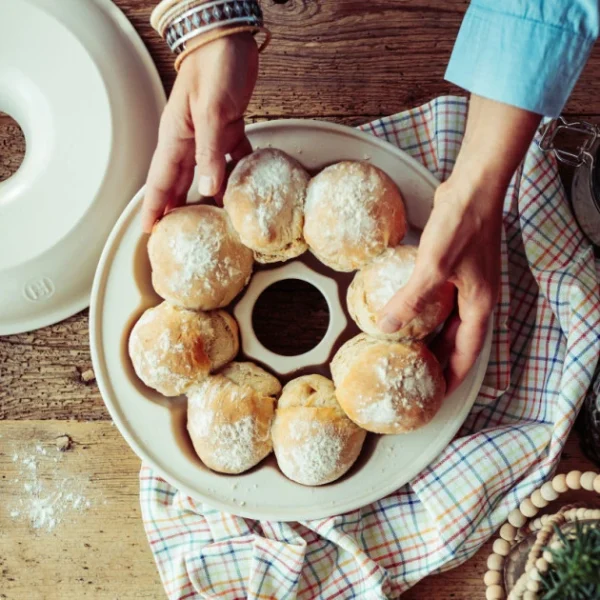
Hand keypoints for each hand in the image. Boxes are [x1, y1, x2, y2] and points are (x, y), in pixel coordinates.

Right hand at [142, 33, 258, 231]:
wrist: (230, 36)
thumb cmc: (215, 65)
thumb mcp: (212, 112)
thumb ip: (210, 153)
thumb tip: (208, 190)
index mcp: (177, 137)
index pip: (161, 180)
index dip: (154, 206)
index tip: (149, 229)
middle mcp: (189, 139)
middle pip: (179, 181)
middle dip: (175, 207)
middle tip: (176, 233)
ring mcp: (208, 134)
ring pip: (204, 172)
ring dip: (206, 195)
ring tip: (209, 219)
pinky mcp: (228, 127)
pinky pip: (231, 157)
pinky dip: (235, 172)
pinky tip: (242, 186)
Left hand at [378, 95, 541, 390]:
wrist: (472, 189)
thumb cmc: (462, 226)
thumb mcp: (432, 267)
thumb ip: (410, 300)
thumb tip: (385, 328)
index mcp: (478, 306)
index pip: (467, 355)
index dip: (452, 377)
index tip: (436, 395)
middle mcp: (476, 300)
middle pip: (457, 342)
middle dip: (439, 362)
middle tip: (416, 378)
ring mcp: (467, 285)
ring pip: (448, 322)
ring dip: (431, 338)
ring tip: (408, 353)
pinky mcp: (455, 270)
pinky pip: (440, 301)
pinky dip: (426, 313)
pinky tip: (406, 314)